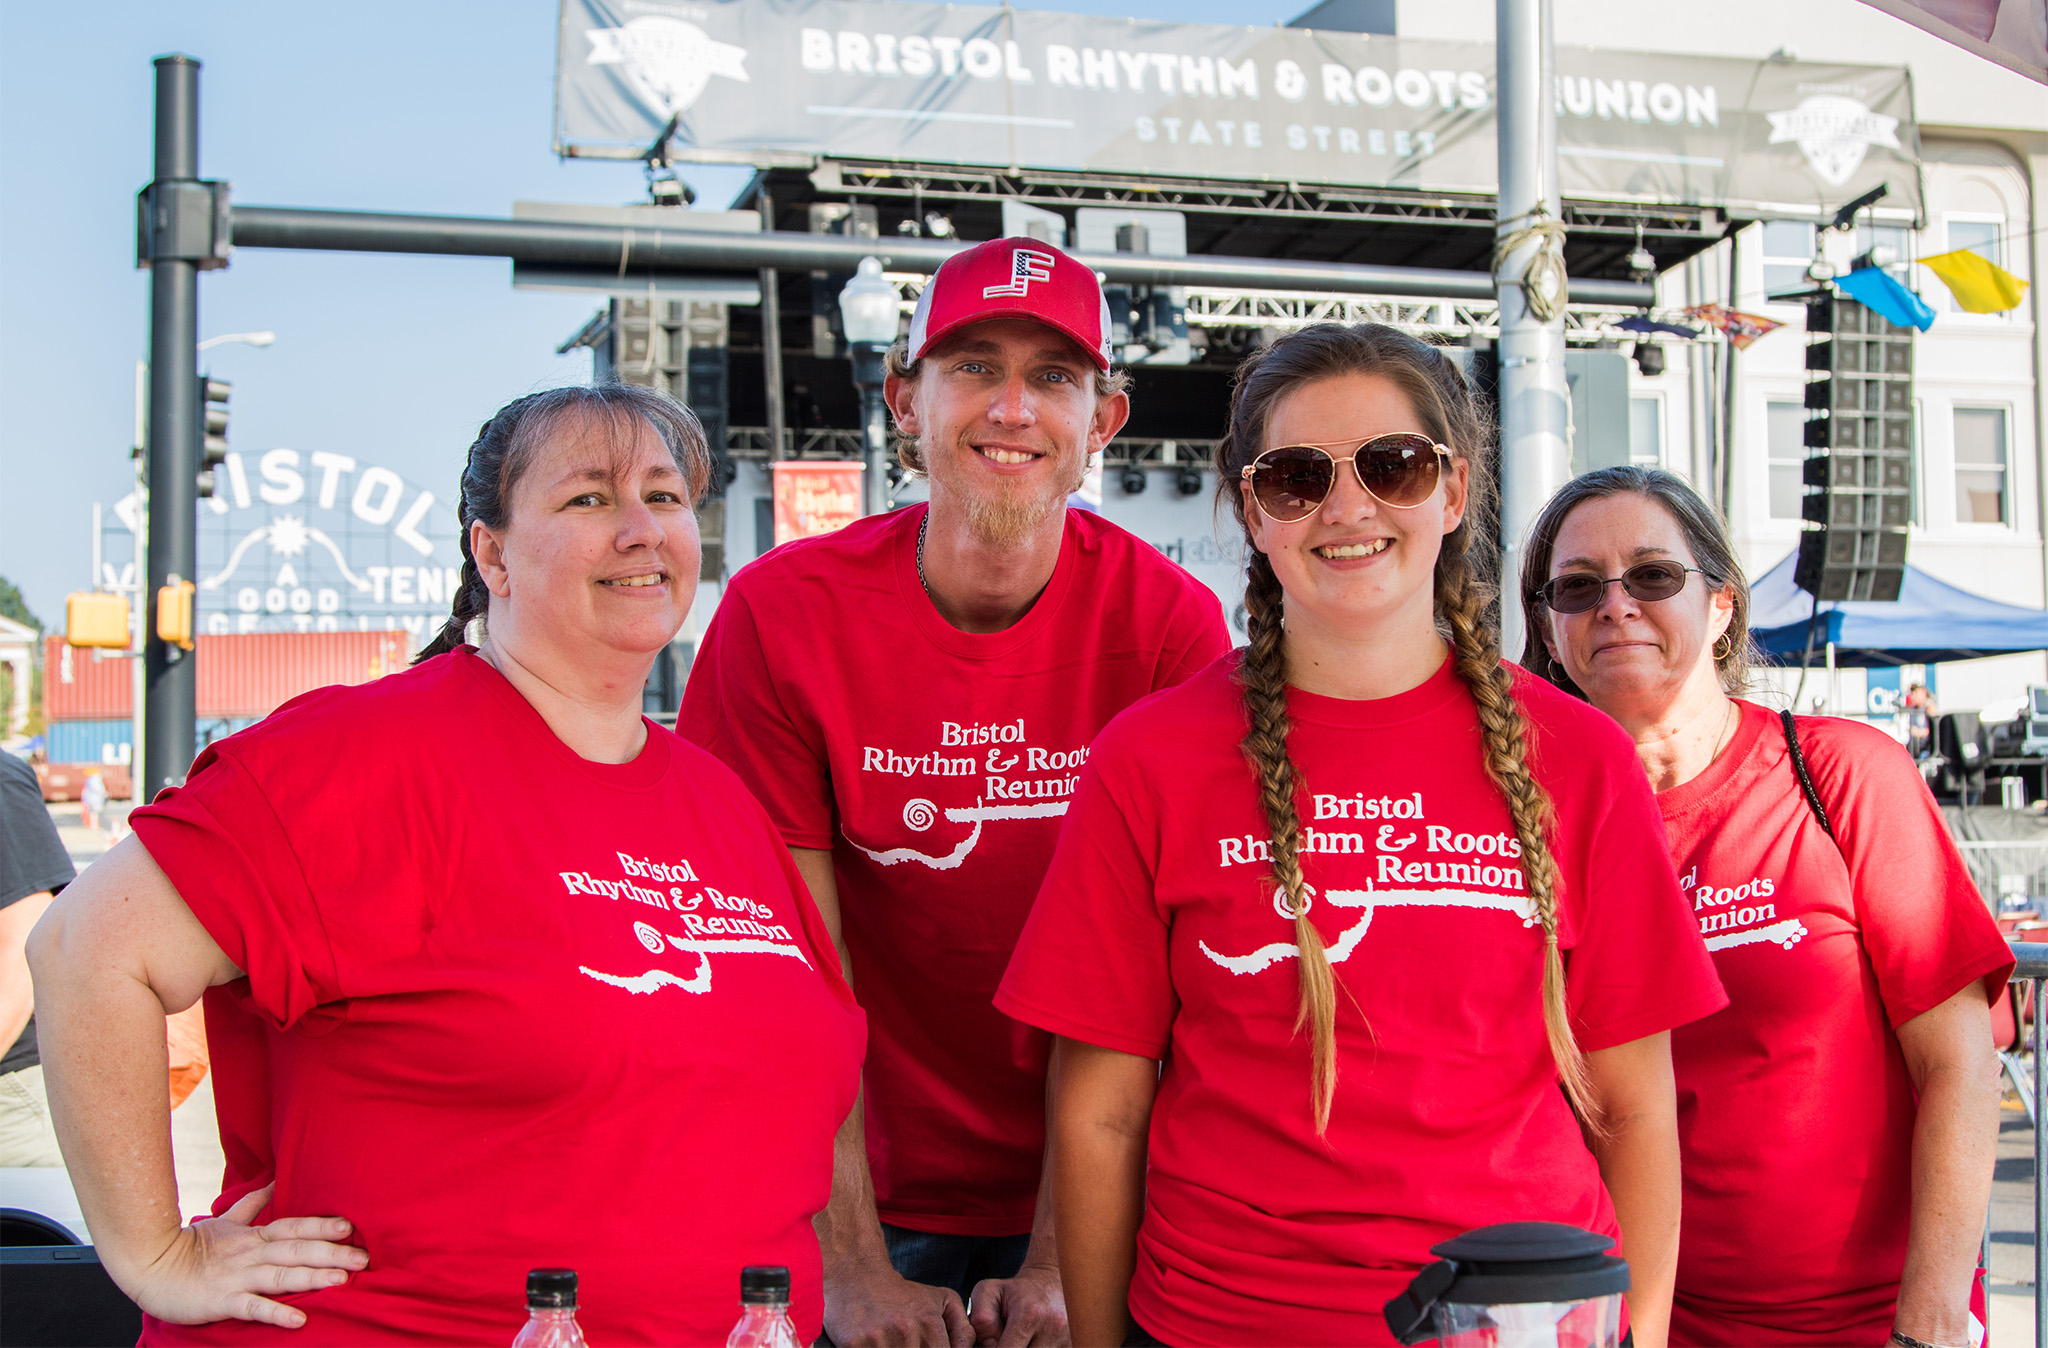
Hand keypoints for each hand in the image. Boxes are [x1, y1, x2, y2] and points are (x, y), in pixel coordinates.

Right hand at [115, 1184, 367, 1329]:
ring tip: (341, 1282)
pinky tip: (298, 1319)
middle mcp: (250, 1253)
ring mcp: (236, 1277)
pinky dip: (275, 1312)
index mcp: (253, 1235)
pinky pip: (252, 1307)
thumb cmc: (192, 1246)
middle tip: (364, 1258)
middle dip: (332, 1253)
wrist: (147, 1266)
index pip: (294, 1227)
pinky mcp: (221, 1301)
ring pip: (281, 1276)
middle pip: (297, 1250)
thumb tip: (275, 1179)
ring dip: (312, 1278)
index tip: (352, 1227)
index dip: (322, 1226)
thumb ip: (254, 1203)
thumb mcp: (226, 1220)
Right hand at [824, 1258, 972, 1346]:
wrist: (856, 1274)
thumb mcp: (942, 1300)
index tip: (926, 1347)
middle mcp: (906, 1332)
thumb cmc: (901, 1294)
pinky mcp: (853, 1344)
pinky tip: (874, 1345)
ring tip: (890, 1344)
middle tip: (906, 1344)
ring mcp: (878, 1339)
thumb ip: (962, 1329)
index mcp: (929, 1323)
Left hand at [968, 1262, 1068, 1346]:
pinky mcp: (1073, 1344)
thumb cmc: (1016, 1290)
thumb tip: (989, 1346)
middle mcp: (1053, 1327)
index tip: (995, 1343)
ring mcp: (1068, 1338)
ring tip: (1023, 1340)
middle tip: (1009, 1341)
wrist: (1052, 1281)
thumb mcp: (989, 1292)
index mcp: (1030, 1315)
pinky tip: (1035, 1342)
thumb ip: (981, 1320)